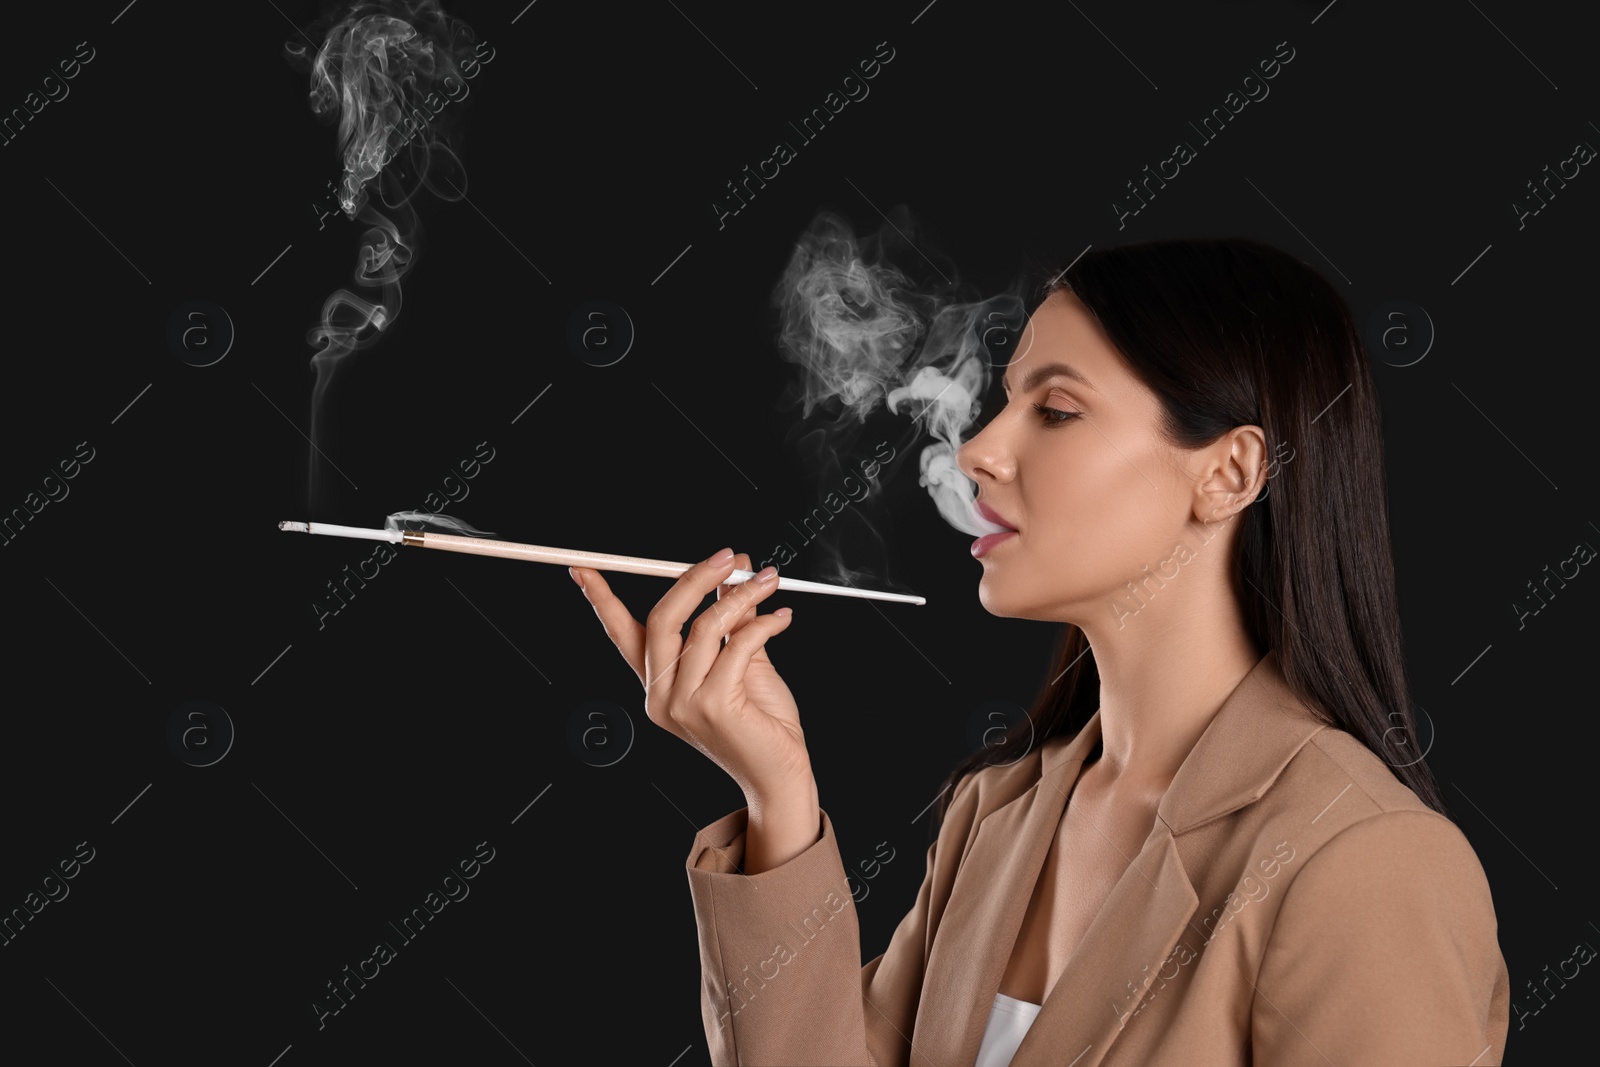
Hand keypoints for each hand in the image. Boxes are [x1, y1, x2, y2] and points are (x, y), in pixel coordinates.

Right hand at [572, 548, 813, 800]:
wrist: (779, 775)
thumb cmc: (760, 724)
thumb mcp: (741, 661)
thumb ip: (730, 620)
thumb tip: (732, 572)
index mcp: (658, 684)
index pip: (621, 634)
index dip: (601, 599)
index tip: (583, 570)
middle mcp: (661, 696)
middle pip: (661, 619)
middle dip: (695, 578)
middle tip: (728, 558)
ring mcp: (683, 704)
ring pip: (704, 626)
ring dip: (741, 595)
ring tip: (768, 582)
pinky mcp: (713, 706)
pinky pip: (737, 645)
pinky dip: (764, 624)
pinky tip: (781, 619)